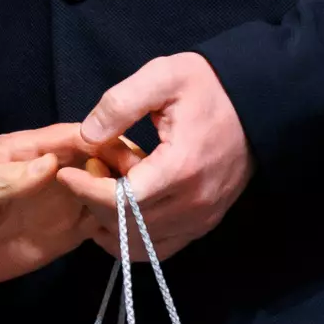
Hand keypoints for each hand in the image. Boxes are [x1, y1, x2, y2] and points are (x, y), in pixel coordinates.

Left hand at [0, 122, 139, 285]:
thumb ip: (8, 179)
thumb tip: (51, 164)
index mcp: (29, 151)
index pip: (74, 136)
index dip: (103, 140)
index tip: (130, 153)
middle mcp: (53, 172)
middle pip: (99, 160)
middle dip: (126, 167)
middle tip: (152, 184)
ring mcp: (62, 202)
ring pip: (105, 190)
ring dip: (127, 196)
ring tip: (150, 209)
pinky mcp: (66, 231)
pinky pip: (99, 222)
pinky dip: (118, 223)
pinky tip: (135, 231)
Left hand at [64, 52, 250, 260]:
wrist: (256, 103)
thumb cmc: (208, 87)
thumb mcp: (163, 75)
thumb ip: (120, 104)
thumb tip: (86, 137)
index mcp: (180, 168)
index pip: (120, 200)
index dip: (85, 190)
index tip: (66, 173)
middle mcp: (193, 203)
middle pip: (127, 225)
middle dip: (94, 205)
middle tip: (83, 178)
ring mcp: (202, 218)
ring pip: (141, 244)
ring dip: (111, 227)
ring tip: (96, 197)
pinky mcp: (205, 223)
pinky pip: (160, 248)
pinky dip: (133, 241)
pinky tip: (117, 219)